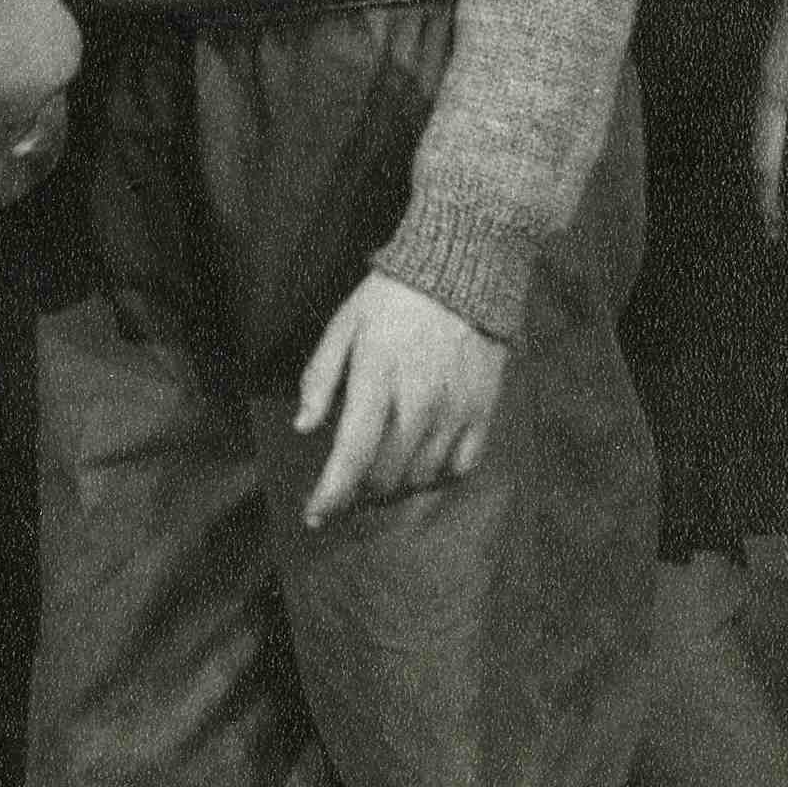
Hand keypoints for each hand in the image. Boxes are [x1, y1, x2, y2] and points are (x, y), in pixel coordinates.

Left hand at [294, 267, 506, 522]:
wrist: (463, 270)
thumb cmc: (392, 299)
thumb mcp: (344, 324)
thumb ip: (321, 376)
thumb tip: (304, 426)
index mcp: (377, 378)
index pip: (352, 454)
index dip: (331, 494)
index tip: (314, 516)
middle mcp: (419, 402)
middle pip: (386, 476)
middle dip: (359, 493)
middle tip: (347, 487)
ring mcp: (455, 410)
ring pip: (422, 479)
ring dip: (395, 488)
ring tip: (379, 476)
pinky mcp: (483, 411)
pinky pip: (461, 467)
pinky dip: (437, 477)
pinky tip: (420, 466)